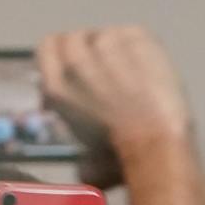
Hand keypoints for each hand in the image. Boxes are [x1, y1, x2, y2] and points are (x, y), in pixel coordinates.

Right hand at [37, 26, 192, 189]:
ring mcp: (107, 43)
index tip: (75, 68)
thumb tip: (86, 169)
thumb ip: (81, 154)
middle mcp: (76, 59)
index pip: (47, 46)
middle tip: (110, 74)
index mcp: (56, 85)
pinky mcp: (137, 37)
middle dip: (90, 52)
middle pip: (76, 36)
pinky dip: (141, 49)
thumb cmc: (122, 157)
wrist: (156, 143)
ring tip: (134, 76)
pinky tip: (150, 70)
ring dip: (117, 52)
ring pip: (107, 35)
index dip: (61, 55)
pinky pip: (135, 35)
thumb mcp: (88, 161)